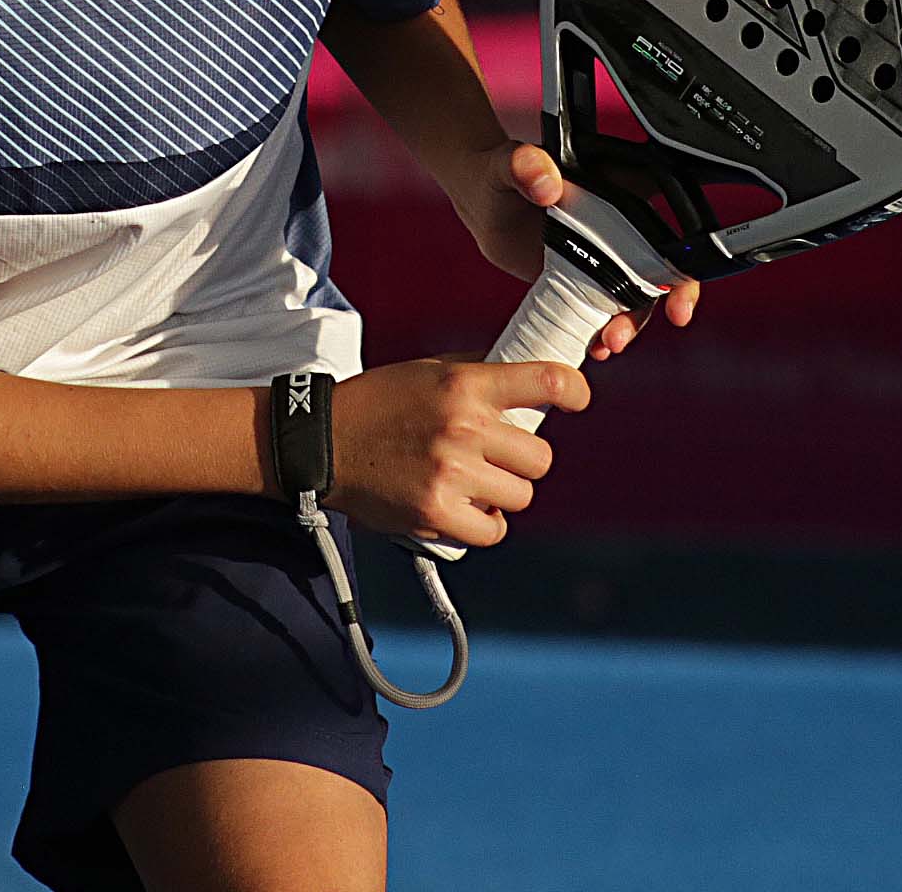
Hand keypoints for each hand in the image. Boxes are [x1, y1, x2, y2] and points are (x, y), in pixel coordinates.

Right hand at [326, 354, 589, 546]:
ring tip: (473, 483)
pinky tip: (465, 508)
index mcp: (465, 385)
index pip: (547, 382)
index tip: (577, 400)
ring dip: (503, 493)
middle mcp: (463, 427)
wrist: (324, 442)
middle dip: (522, 459)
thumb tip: (532, 382)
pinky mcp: (437, 513)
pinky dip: (484, 524)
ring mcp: (451, 473)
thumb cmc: (379, 403)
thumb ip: (480, 375)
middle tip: (496, 457)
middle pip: (540, 457)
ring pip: (521, 496)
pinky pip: (493, 531)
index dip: (575, 391)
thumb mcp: (429, 371)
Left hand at [478, 142, 701, 360]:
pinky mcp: (586, 282)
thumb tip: (546, 183)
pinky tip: (593, 347)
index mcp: (618, 189)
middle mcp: (621, 226)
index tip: (682, 284)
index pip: (673, 215)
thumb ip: (525, 164)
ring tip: (608, 343)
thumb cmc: (499, 172)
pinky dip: (604, 332)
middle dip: (671, 298)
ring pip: (638, 297)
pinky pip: (607, 312)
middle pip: (665, 265)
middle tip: (658, 322)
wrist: (480, 204)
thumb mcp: (509, 163)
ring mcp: (606, 257)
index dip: (689, 248)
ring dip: (632, 324)